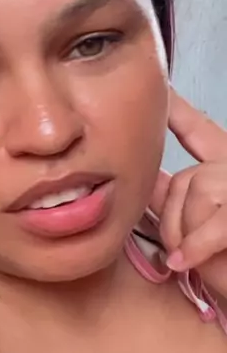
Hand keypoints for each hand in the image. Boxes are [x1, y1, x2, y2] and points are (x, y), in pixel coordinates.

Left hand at [150, 90, 226, 298]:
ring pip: (190, 200)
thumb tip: (144, 180)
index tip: (163, 91)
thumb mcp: (198, 221)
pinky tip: (186, 262)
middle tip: (185, 250)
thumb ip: (174, 195)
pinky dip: (195, 249)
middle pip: (181, 181)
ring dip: (184, 239)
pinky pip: (208, 228)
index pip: (199, 130)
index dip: (179, 110)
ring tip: (198, 258)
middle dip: (171, 222)